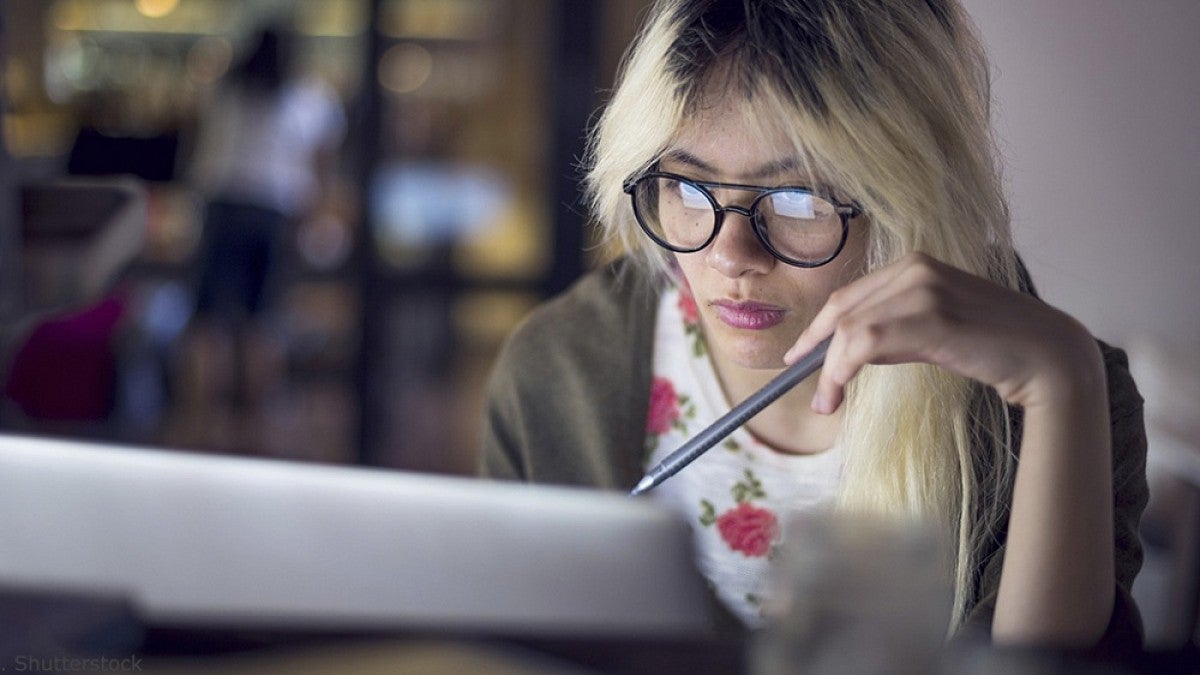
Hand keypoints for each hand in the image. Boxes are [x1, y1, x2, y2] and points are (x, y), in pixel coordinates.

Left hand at [784, 252, 1104, 414]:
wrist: (1048, 355)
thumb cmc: (994, 347)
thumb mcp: (935, 327)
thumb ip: (896, 328)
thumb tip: (852, 351)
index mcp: (915, 264)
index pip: (849, 295)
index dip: (818, 326)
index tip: (799, 354)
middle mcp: (915, 268)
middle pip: (842, 310)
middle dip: (815, 348)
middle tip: (802, 383)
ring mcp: (923, 289)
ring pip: (850, 328)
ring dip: (829, 369)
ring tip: (825, 402)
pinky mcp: (930, 317)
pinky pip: (864, 343)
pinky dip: (842, 370)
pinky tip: (839, 392)